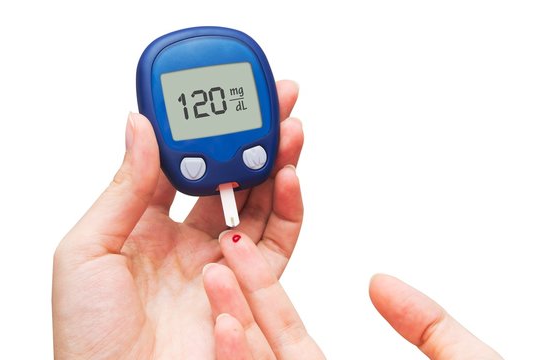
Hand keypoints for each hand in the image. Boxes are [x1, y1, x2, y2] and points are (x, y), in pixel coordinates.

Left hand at [52, 81, 303, 358]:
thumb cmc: (88, 334)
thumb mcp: (88, 250)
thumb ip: (123, 188)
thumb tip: (141, 127)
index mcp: (145, 225)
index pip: (183, 164)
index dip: (204, 131)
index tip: (220, 100)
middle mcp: (188, 240)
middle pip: (230, 179)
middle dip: (254, 140)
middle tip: (274, 106)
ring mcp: (220, 262)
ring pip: (260, 204)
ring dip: (277, 166)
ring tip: (289, 134)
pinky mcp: (247, 287)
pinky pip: (277, 243)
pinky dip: (288, 209)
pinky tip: (289, 179)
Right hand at [203, 234, 501, 359]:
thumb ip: (427, 325)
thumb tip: (379, 281)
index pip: (290, 334)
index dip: (266, 292)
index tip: (246, 252)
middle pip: (264, 347)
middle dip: (240, 298)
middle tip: (221, 252)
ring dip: (230, 326)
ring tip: (215, 278)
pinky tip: (227, 331)